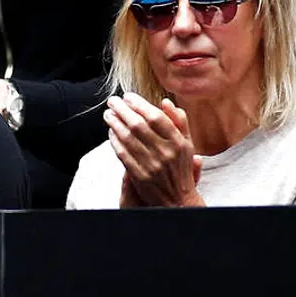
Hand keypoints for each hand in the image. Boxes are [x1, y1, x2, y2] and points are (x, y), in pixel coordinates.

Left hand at [105, 93, 202, 207]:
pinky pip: (123, 154)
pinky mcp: (139, 176)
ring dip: (114, 123)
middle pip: (138, 125)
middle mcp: (165, 152)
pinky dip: (114, 141)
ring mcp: (151, 165)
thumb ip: (179, 121)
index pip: (155, 117)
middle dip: (122, 110)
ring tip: (108, 114)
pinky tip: (111, 132)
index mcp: (178, 142)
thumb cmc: (181, 167)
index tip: (128, 96)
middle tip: (112, 101)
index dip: (139, 104)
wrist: (177, 200)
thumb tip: (165, 102)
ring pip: (128, 138)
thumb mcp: (188, 143)